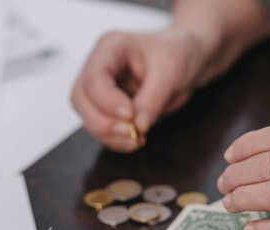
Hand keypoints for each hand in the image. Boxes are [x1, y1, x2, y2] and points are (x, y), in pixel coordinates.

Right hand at [70, 28, 211, 152]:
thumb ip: (152, 100)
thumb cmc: (178, 54)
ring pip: (87, 117)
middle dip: (102, 122)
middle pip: (81, 99)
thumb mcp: (171, 73)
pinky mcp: (108, 107)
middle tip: (130, 133)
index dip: (108, 101)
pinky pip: (101, 128)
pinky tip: (136, 141)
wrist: (188, 60)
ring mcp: (101, 88)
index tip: (130, 116)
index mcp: (111, 47)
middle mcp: (99, 66)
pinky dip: (115, 139)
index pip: (94, 77)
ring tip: (137, 140)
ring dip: (109, 135)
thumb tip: (138, 126)